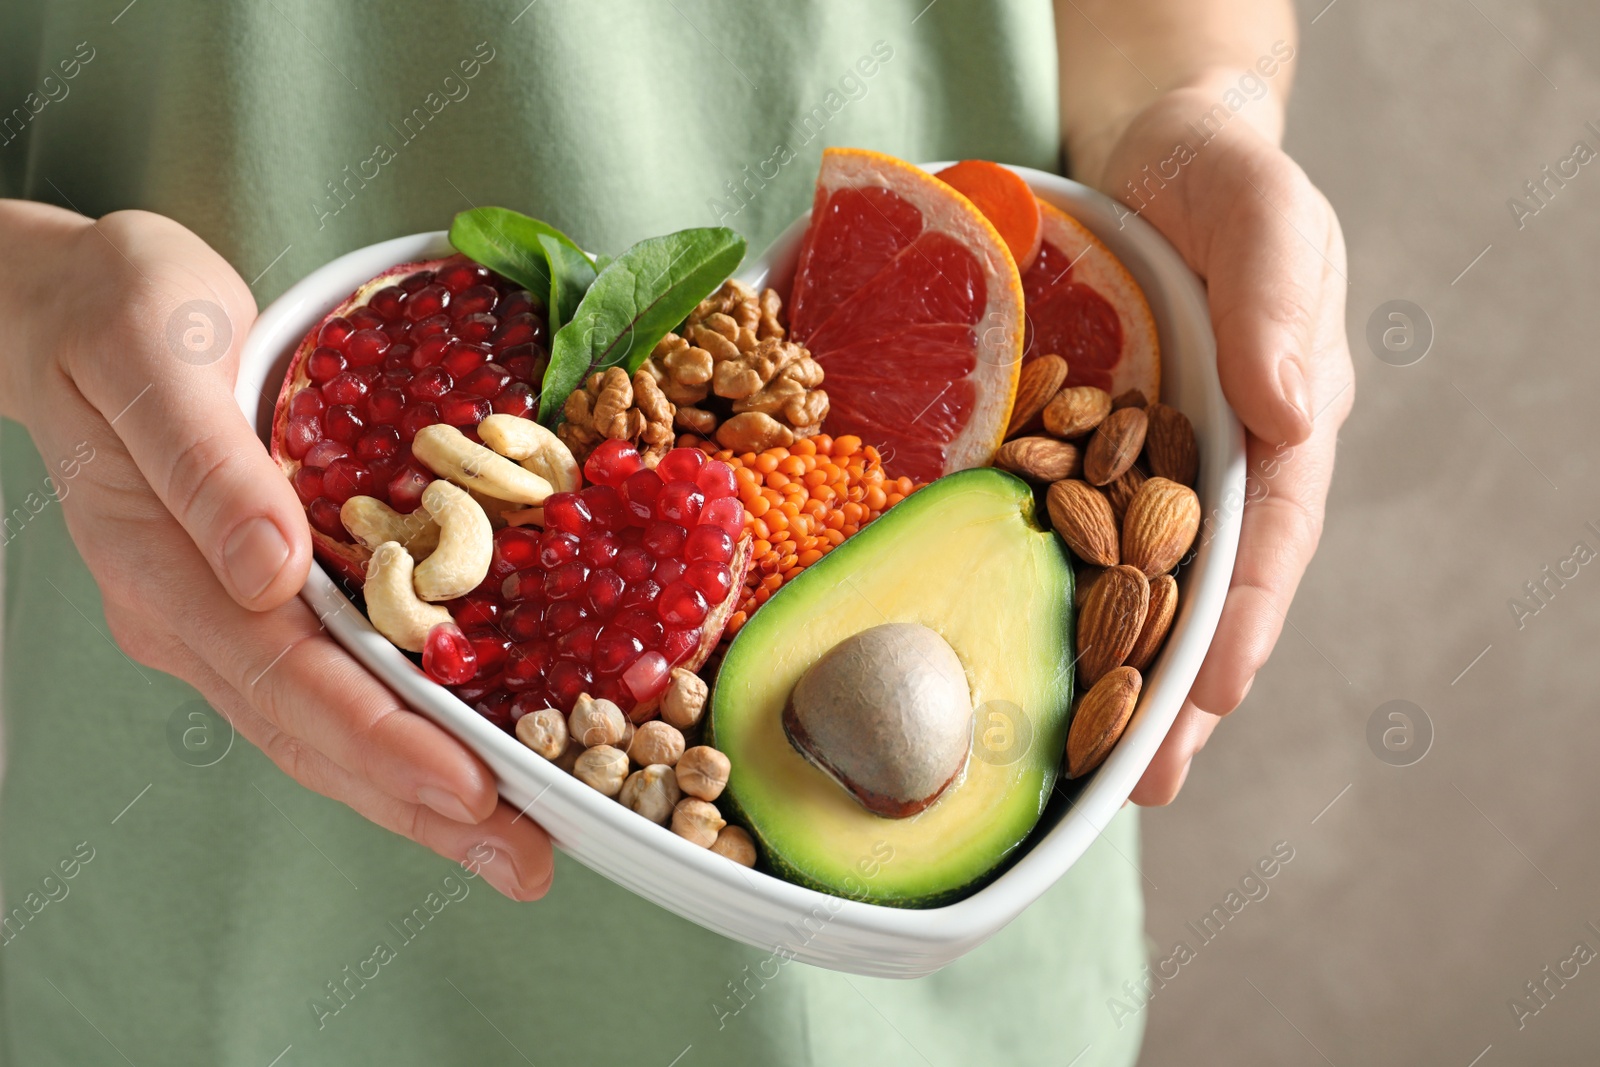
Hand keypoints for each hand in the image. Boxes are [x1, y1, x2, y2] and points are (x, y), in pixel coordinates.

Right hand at [0, 202, 553, 896]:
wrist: (67, 306)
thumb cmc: (113, 312)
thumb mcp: (152, 355)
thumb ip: (206, 465)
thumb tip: (270, 571)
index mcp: (164, 568)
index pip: (288, 678)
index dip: (383, 741)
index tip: (471, 789)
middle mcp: (192, 616)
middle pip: (314, 733)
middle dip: (422, 804)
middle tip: (527, 860)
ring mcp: (217, 618)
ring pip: (322, 730)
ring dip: (415, 794)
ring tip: (511, 843)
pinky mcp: (250, 601)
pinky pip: (327, 687)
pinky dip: (396, 736)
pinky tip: (458, 761)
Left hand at [1075, 80, 1354, 803]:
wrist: (1145, 150)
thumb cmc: (1222, 182)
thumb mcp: (1264, 217)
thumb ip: (1278, 301)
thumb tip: (1292, 408)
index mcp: (1274, 433)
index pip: (1267, 544)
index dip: (1242, 623)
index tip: (1212, 699)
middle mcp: (1199, 467)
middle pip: (1187, 592)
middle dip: (1162, 688)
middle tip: (1129, 781)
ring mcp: (1125, 464)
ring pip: (1112, 580)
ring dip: (1088, 665)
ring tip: (1056, 757)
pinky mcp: (1058, 446)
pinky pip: (1040, 524)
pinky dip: (1021, 584)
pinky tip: (981, 638)